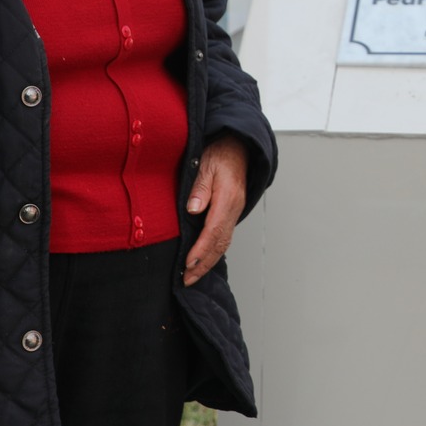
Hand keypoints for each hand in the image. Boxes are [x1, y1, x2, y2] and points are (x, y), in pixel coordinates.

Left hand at [183, 135, 248, 285]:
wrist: (238, 146)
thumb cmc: (219, 153)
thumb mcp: (205, 163)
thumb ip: (200, 187)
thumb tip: (193, 209)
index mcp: (228, 198)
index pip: (214, 230)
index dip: (200, 250)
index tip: (188, 264)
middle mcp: (234, 208)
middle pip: (220, 243)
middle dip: (203, 264)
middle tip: (187, 280)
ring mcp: (235, 211)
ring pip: (224, 243)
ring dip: (208, 261)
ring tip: (193, 276)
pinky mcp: (232, 212)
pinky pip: (225, 237)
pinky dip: (214, 252)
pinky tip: (203, 260)